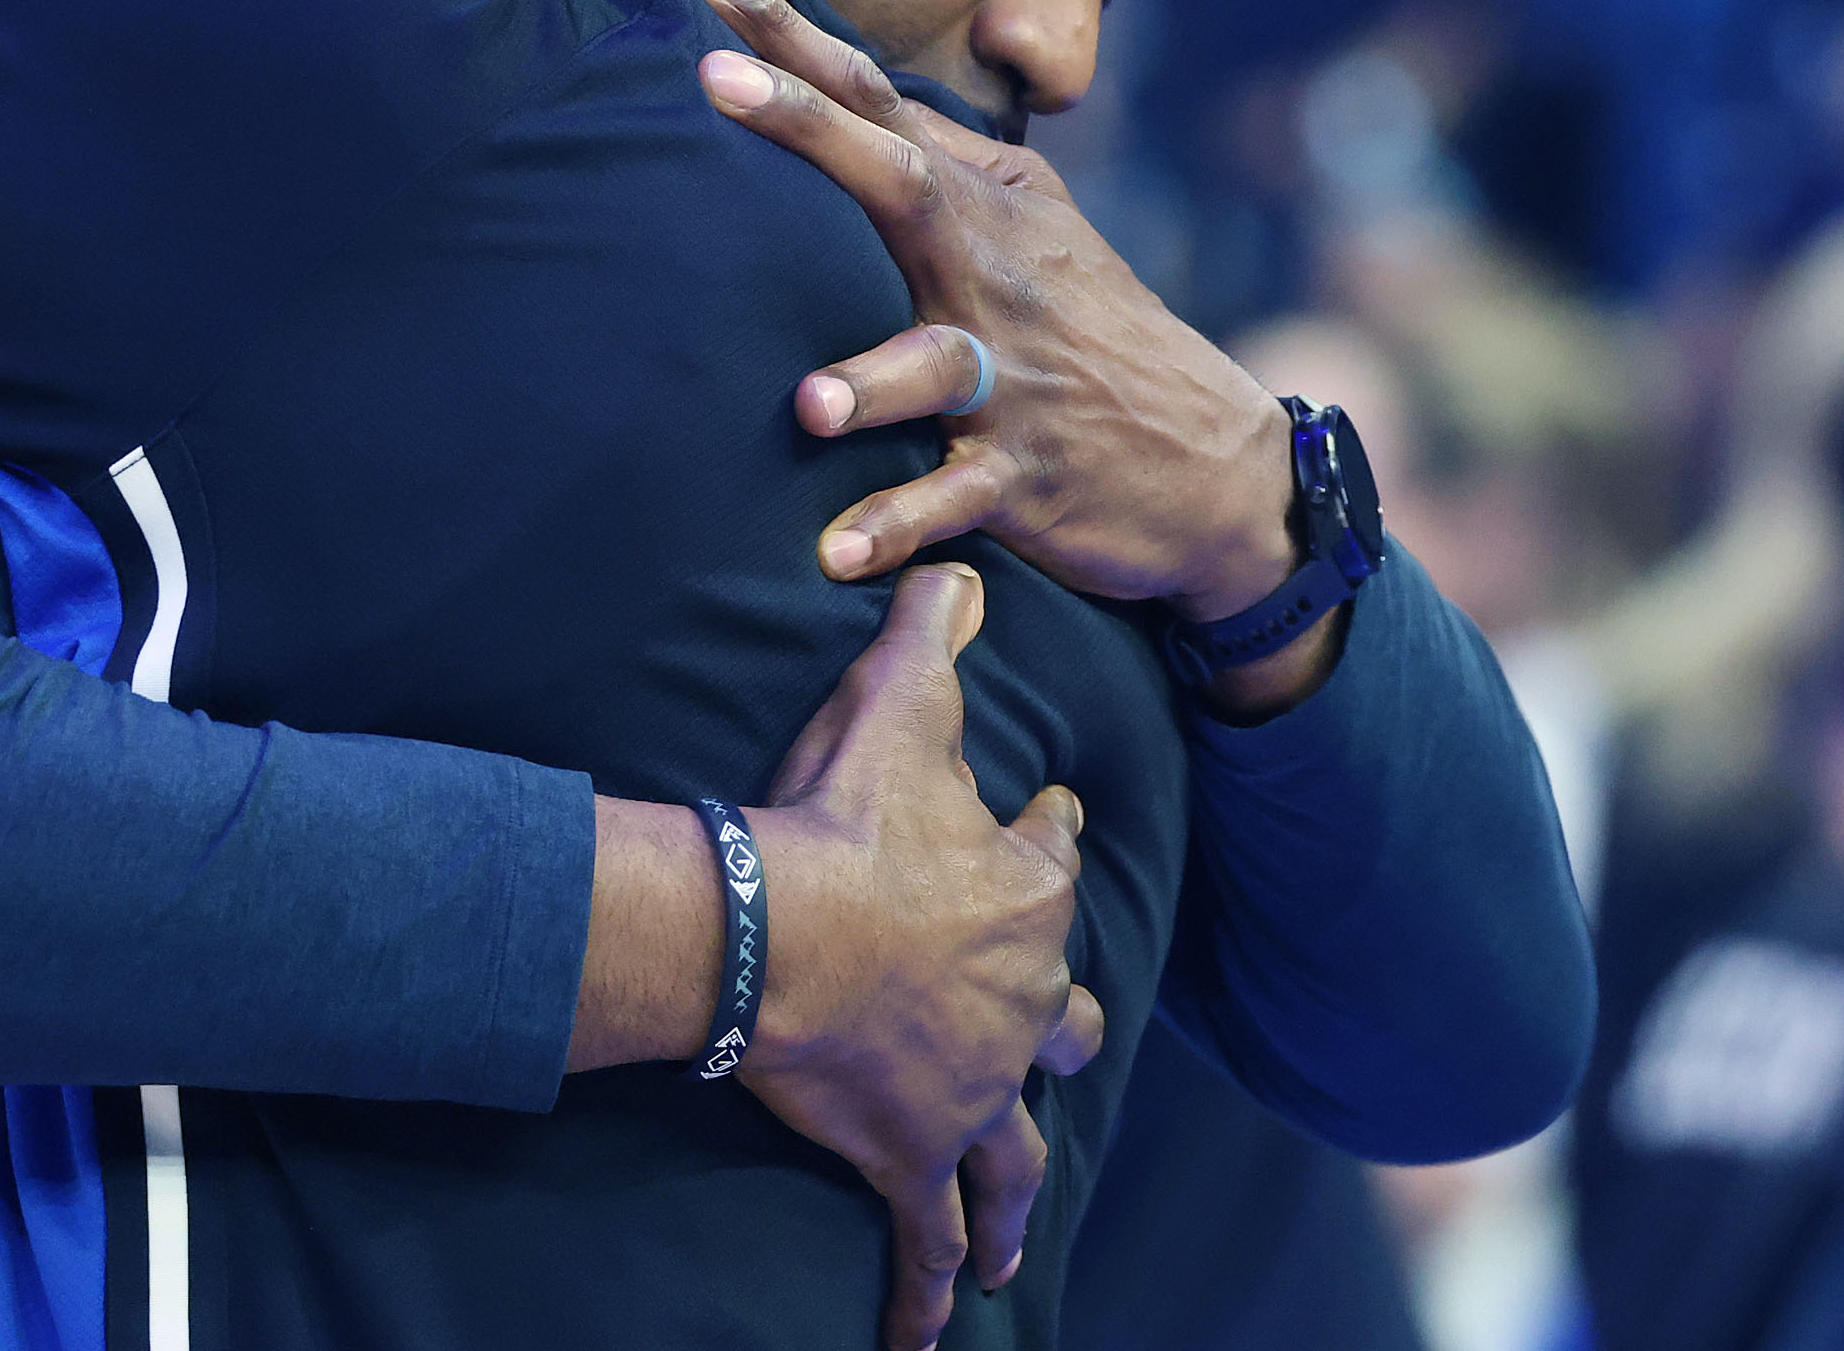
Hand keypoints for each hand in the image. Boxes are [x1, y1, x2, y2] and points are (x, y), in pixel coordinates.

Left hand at [689, 0, 1303, 633]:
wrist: (1217, 462)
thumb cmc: (1090, 335)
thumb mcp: (1030, 229)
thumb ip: (938, 160)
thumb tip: (844, 80)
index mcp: (985, 205)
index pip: (876, 99)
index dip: (788, 36)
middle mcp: (994, 272)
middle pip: (898, 183)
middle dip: (806, 128)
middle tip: (712, 78)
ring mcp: (1012, 377)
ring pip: (933, 364)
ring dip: (871, 380)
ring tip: (810, 405)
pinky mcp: (1026, 476)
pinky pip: (952, 501)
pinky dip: (897, 528)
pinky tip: (836, 557)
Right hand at [747, 564, 1103, 1350]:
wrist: (780, 936)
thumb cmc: (842, 819)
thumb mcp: (900, 702)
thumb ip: (935, 631)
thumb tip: (961, 571)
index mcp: (1026, 897)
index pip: (1054, 858)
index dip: (1042, 837)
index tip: (1039, 822)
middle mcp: (1022, 1004)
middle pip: (1063, 1020)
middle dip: (1062, 1026)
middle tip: (1063, 1038)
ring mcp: (973, 1090)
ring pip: (1014, 1153)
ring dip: (1014, 1195)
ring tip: (1014, 1237)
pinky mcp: (912, 1155)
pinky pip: (924, 1239)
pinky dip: (923, 1295)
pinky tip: (923, 1341)